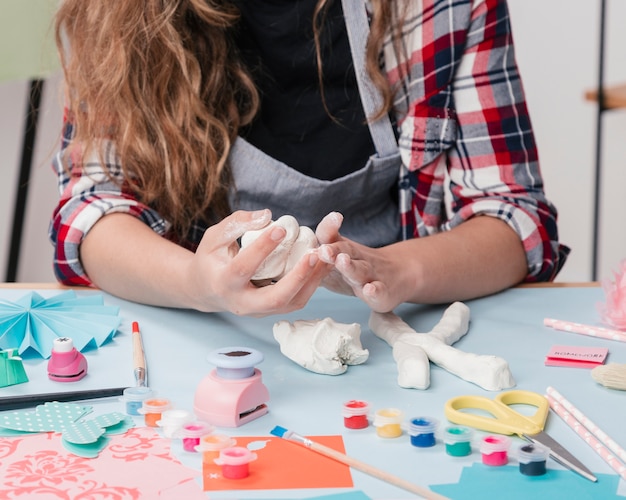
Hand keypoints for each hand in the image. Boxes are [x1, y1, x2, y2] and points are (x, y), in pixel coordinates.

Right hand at [188, 209, 329, 315]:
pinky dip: (312, 283)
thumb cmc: (211, 258)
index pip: (244, 267)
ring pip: (291, 302)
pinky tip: (321, 264)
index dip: (263, 248)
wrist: (208, 289)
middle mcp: (242, 302)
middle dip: (298, 276)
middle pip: (275, 297)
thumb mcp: (215, 237)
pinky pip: (297, 301)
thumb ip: (237, 223)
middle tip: (314, 253)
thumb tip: (267, 215)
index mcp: (223, 283)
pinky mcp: (272, 311)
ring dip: (311, 280)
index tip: (280, 228)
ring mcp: (259, 311)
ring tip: (324, 256)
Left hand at [316, 212, 406, 311]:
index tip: (334, 218)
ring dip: (351, 267)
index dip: (330, 228)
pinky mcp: (382, 292)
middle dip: (335, 251)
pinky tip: (369, 289)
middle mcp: (357, 258)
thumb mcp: (335, 258)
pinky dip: (374, 290)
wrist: (398, 274)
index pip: (333, 236)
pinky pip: (378, 291)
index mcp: (343, 249)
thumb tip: (280, 251)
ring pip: (360, 270)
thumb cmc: (357, 266)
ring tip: (342, 262)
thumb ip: (313, 254)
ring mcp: (370, 274)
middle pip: (346, 252)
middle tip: (324, 249)